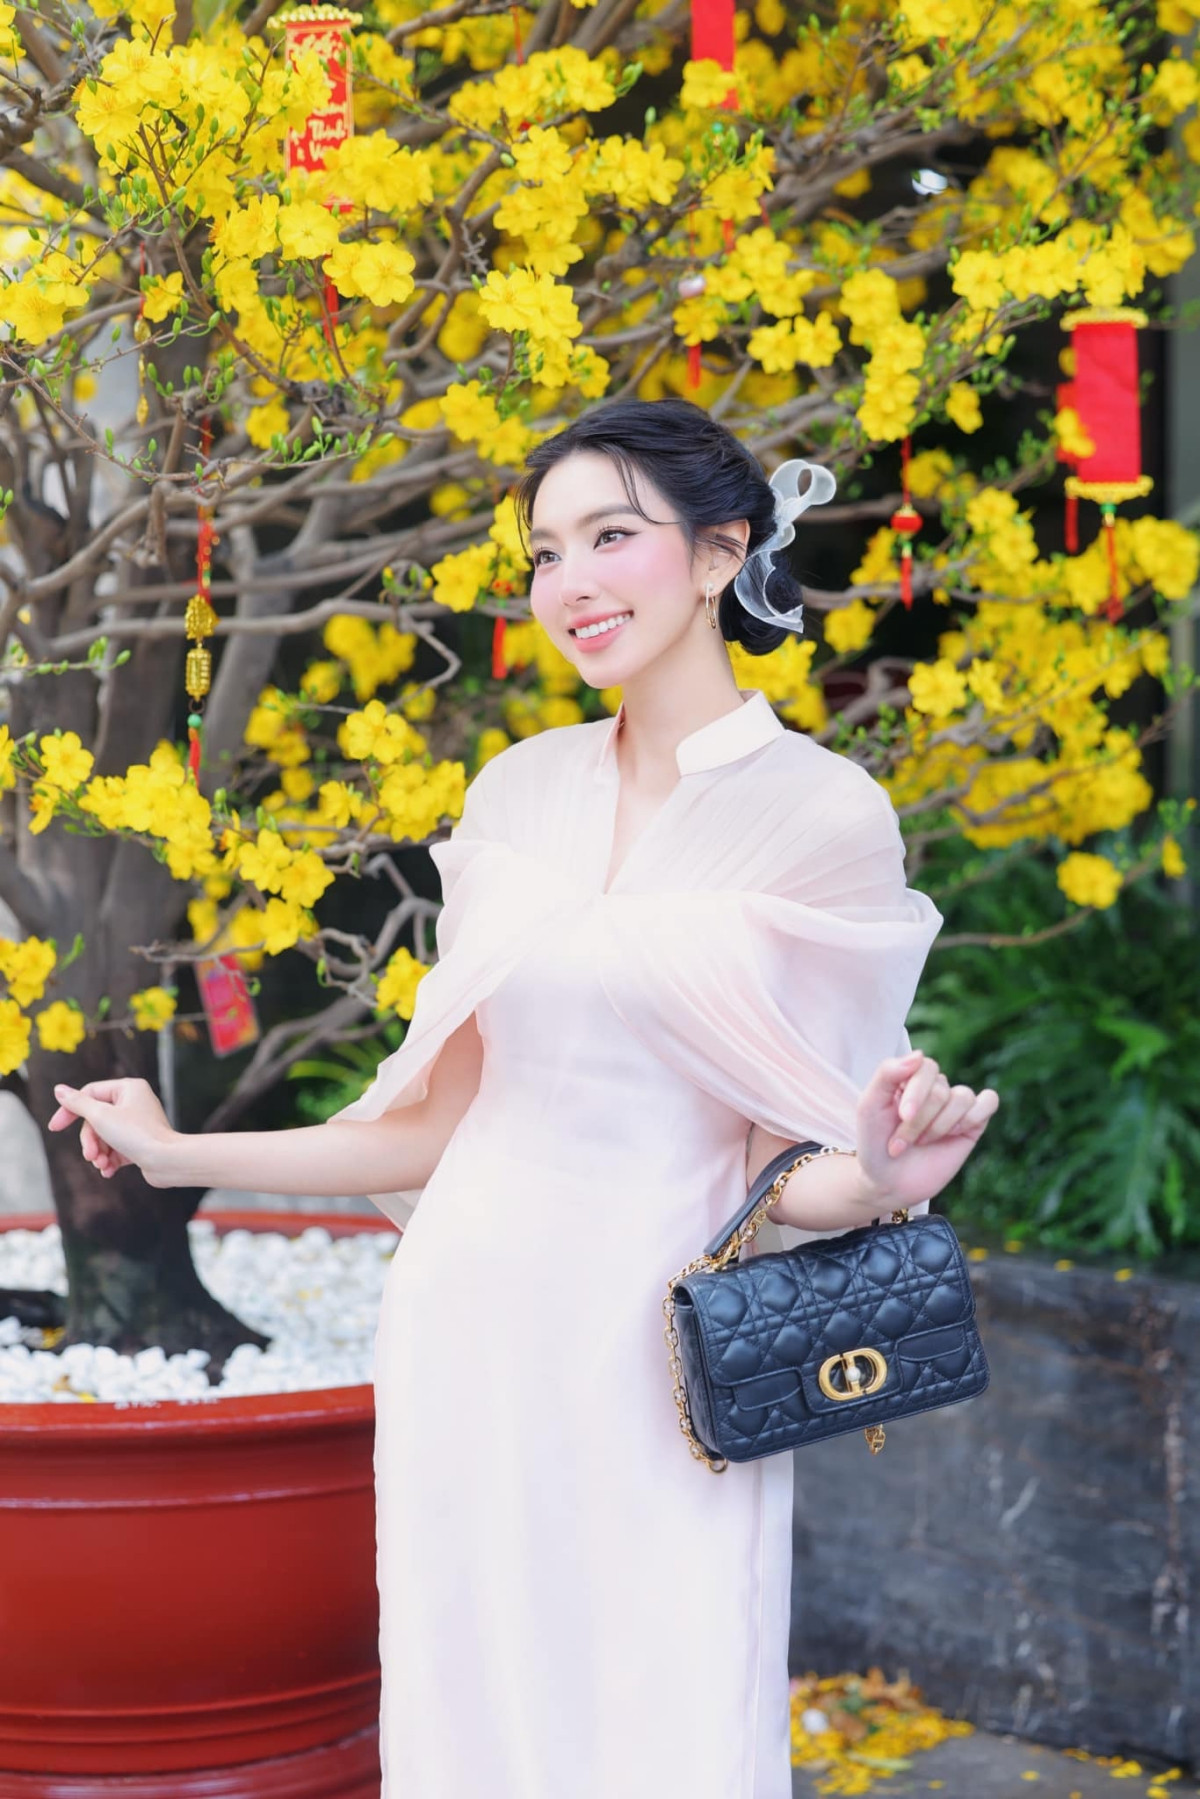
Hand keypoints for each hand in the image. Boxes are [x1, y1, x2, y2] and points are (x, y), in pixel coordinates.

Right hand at [47, 1078, 176, 1186]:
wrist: (167, 1162)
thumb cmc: (137, 1135)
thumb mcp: (101, 1116)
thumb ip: (77, 1103)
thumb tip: (59, 1090)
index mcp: (128, 1088)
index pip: (89, 1094)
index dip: (70, 1110)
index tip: (54, 1127)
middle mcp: (135, 1102)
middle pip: (96, 1119)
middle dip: (90, 1140)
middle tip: (90, 1156)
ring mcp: (138, 1123)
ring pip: (104, 1136)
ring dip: (98, 1153)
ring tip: (101, 1165)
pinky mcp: (140, 1143)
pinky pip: (116, 1149)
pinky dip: (109, 1160)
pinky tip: (108, 1171)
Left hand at [855, 1049, 997, 1212]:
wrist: (887, 1182)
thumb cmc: (874, 1143)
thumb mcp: (869, 1106)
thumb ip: (887, 1073)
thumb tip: (920, 1054)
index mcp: (909, 1077)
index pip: (925, 1067)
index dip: (916, 1093)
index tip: (902, 1116)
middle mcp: (934, 1087)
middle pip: (940, 1089)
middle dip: (920, 1120)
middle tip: (901, 1143)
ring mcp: (954, 1105)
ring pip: (962, 1097)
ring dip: (940, 1126)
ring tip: (922, 1142)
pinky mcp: (972, 1124)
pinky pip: (988, 1102)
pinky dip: (972, 1116)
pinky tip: (955, 1133)